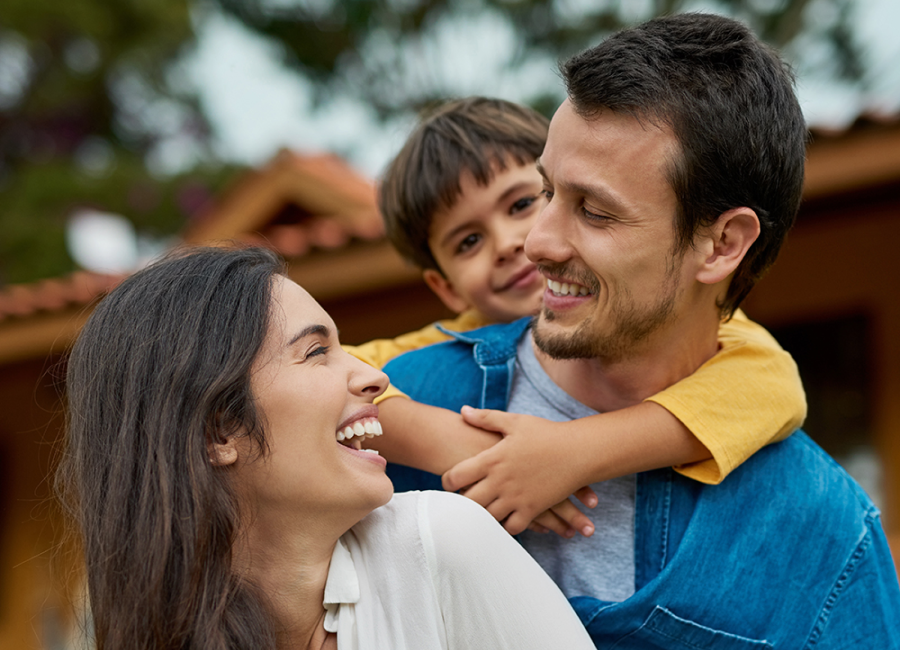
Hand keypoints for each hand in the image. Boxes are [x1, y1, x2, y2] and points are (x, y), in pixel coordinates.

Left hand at [442, 406, 595, 535]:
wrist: (580, 450)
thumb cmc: (547, 433)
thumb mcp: (515, 422)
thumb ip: (486, 418)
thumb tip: (463, 411)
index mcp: (492, 459)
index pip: (456, 476)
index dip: (447, 481)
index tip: (448, 483)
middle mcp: (500, 481)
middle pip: (467, 502)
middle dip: (459, 505)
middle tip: (457, 504)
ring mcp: (516, 498)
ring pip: (487, 518)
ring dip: (481, 517)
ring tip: (477, 515)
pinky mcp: (532, 509)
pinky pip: (511, 527)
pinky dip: (505, 526)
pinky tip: (503, 521)